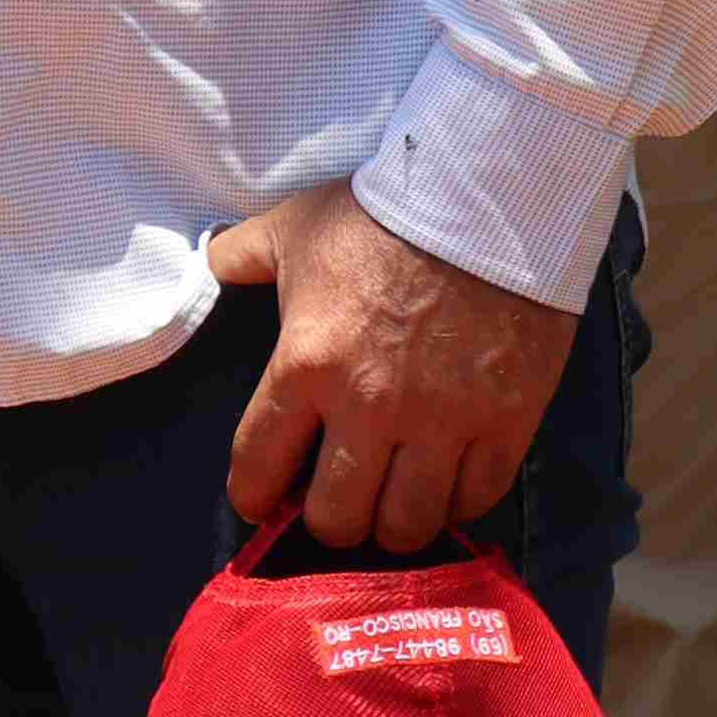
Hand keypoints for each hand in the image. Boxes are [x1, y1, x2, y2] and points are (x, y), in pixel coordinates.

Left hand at [207, 179, 577, 557]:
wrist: (490, 192)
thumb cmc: (383, 212)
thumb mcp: (293, 227)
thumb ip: (240, 255)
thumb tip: (210, 263)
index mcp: (305, 367)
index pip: (258, 470)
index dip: (254, 498)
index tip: (263, 501)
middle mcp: (370, 408)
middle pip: (338, 519)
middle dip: (330, 520)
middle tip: (339, 499)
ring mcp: (443, 420)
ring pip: (408, 523)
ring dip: (395, 522)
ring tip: (395, 501)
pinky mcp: (506, 419)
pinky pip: (477, 496)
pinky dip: (459, 499)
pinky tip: (450, 481)